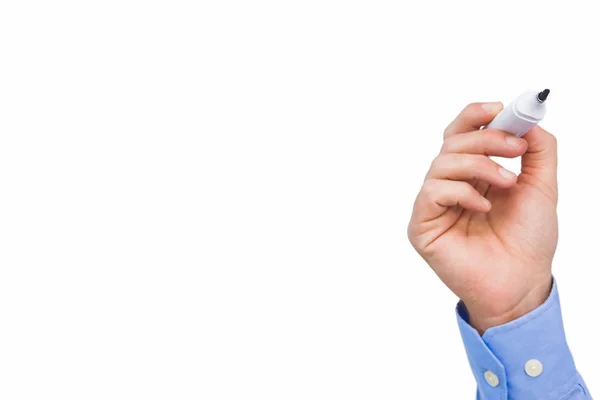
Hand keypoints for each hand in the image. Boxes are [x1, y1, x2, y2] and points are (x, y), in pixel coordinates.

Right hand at [408, 102, 557, 333]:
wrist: (521, 283)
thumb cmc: (528, 241)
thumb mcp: (541, 187)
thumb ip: (538, 150)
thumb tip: (527, 119)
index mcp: (474, 173)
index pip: (462, 133)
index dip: (475, 116)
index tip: (500, 109)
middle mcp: (451, 184)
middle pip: (452, 141)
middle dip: (486, 138)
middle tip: (516, 149)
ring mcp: (434, 204)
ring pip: (442, 163)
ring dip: (479, 166)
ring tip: (508, 185)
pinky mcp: (422, 224)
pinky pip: (433, 192)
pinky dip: (461, 192)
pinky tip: (483, 208)